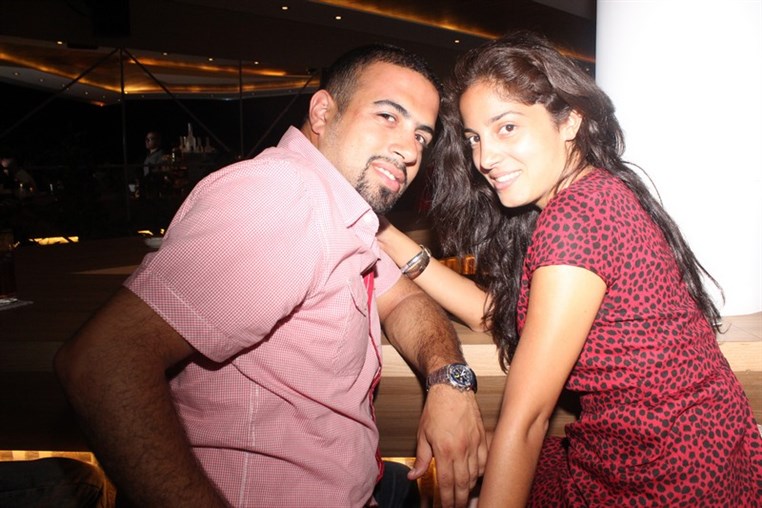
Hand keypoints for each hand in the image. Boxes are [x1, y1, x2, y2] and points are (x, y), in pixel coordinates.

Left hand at [409, 385, 486, 507]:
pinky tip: (475, 476)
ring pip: (475, 474)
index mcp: (444, 450)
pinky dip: (481, 472)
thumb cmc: (436, 410)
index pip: (446, 483)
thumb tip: (413, 476)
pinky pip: (485, 461)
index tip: (445, 507)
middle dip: (460, 499)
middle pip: (463, 483)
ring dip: (470, 487)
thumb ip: (421, 459)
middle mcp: (462, 450)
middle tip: (457, 507)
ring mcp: (474, 444)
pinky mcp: (482, 438)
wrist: (452, 388)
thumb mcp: (422, 434)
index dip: (446, 499)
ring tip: (464, 495)